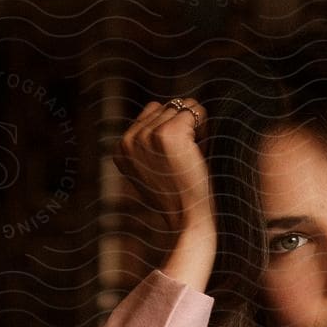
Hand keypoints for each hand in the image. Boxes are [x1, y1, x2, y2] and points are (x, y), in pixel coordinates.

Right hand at [115, 98, 215, 287]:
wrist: (189, 220)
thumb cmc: (178, 199)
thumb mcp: (152, 170)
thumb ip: (148, 143)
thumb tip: (162, 108)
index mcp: (121, 148)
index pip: (153, 110)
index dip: (171, 130)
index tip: (173, 160)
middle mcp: (130, 139)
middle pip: (168, 106)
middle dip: (184, 128)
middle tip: (185, 161)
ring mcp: (148, 135)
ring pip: (183, 107)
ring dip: (195, 130)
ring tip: (192, 158)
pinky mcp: (169, 133)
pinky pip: (196, 111)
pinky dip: (205, 129)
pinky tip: (200, 152)